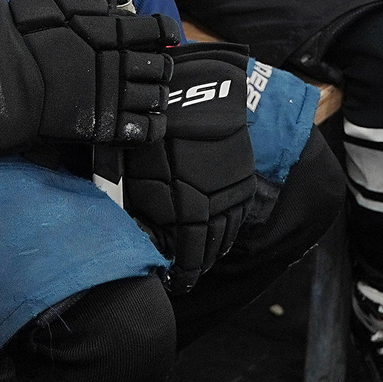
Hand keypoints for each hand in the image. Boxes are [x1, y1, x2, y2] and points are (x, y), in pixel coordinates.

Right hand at [0, 0, 173, 162]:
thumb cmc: (21, 36)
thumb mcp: (56, 3)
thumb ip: (91, 8)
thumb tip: (110, 13)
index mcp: (112, 32)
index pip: (159, 30)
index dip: (164, 34)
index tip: (162, 39)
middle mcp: (120, 64)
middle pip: (161, 66)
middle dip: (160, 66)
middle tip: (152, 69)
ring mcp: (114, 97)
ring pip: (157, 97)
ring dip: (156, 95)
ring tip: (148, 95)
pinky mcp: (104, 127)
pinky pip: (145, 130)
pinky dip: (152, 125)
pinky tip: (148, 121)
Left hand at [117, 44, 259, 288]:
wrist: (198, 98)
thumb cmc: (159, 133)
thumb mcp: (139, 172)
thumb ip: (142, 208)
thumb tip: (142, 236)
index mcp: (187, 210)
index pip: (189, 255)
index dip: (183, 273)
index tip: (176, 283)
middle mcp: (214, 207)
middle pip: (210, 248)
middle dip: (198, 265)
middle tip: (189, 275)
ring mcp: (232, 194)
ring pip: (227, 234)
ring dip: (215, 250)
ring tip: (206, 259)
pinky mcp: (242, 179)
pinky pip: (240, 215)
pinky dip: (232, 231)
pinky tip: (224, 236)